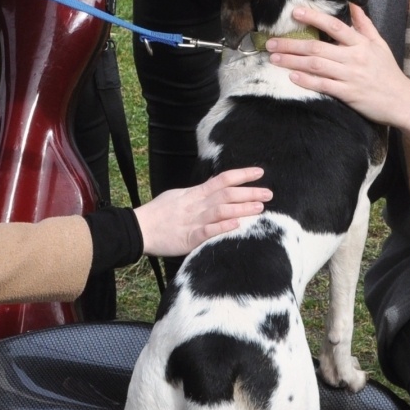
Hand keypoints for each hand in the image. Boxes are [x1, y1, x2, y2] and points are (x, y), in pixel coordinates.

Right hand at [133, 167, 270, 256]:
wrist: (140, 228)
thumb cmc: (158, 213)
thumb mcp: (178, 196)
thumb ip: (196, 194)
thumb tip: (212, 190)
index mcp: (195, 194)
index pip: (222, 179)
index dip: (242, 175)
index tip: (260, 172)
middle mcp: (197, 204)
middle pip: (227, 194)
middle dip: (249, 193)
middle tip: (269, 193)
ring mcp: (193, 220)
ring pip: (221, 211)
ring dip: (242, 208)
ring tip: (260, 208)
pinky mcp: (188, 237)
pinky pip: (207, 231)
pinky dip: (222, 227)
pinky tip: (237, 226)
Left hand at [266, 5, 409, 180]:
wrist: (403, 101)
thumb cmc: (388, 72)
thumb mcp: (379, 44)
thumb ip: (364, 24)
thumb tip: (353, 4)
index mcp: (361, 43)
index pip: (334, 26)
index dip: (314, 18)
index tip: (295, 12)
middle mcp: (354, 58)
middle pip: (318, 47)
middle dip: (292, 43)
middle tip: (271, 42)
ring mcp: (351, 76)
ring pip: (316, 65)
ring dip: (293, 60)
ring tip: (274, 57)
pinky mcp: (348, 94)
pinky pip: (323, 85)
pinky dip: (306, 80)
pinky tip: (292, 76)